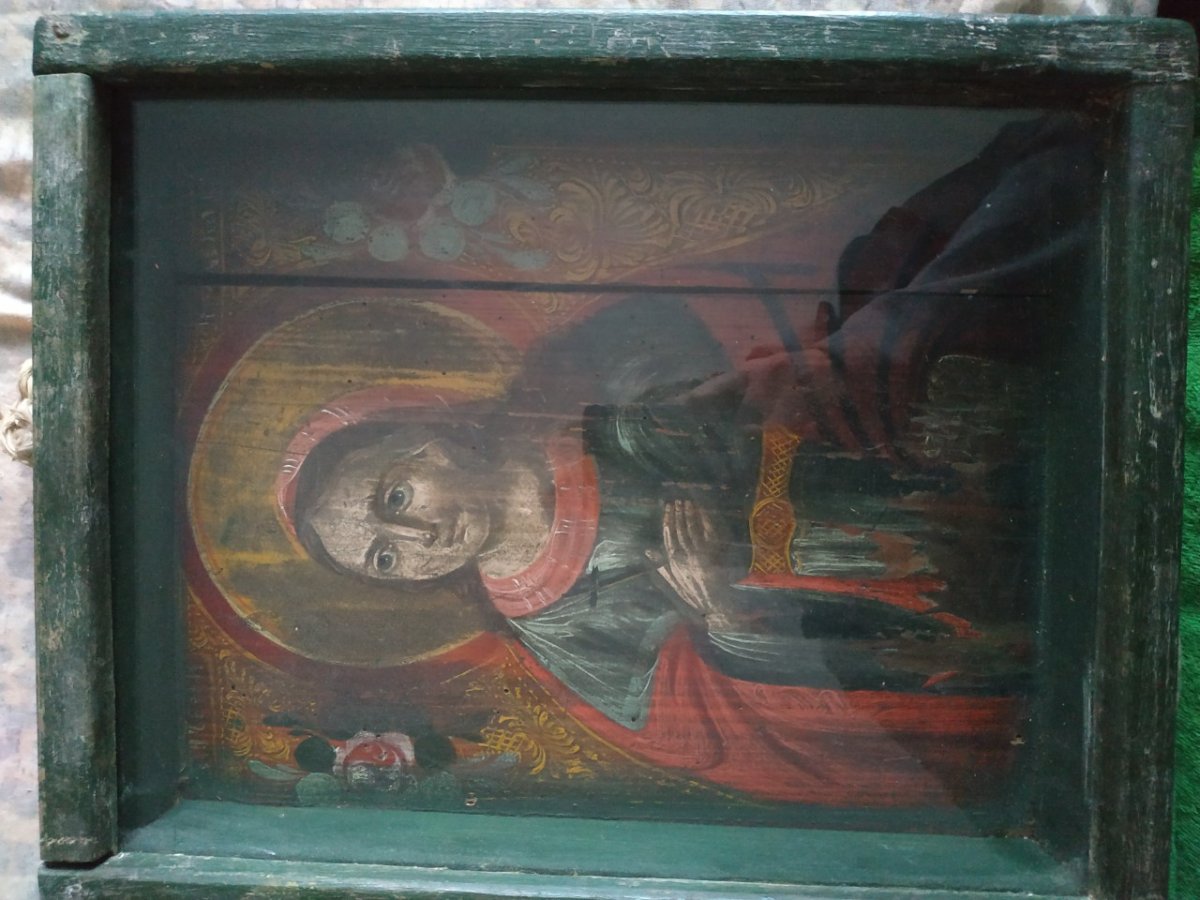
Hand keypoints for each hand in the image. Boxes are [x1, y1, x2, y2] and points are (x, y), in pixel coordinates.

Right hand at [658, 499, 738, 632]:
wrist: (711, 604)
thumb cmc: (693, 593)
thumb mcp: (672, 580)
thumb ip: (660, 565)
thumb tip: (647, 550)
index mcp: (671, 561)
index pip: (667, 536)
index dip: (667, 521)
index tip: (667, 508)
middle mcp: (681, 556)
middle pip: (677, 530)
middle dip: (676, 514)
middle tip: (676, 501)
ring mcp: (694, 555)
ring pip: (688, 529)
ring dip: (686, 514)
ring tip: (686, 503)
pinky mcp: (707, 554)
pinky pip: (702, 533)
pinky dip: (700, 521)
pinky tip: (700, 512)